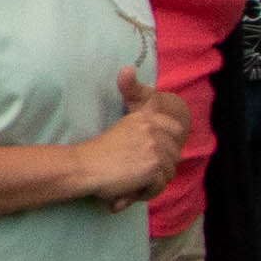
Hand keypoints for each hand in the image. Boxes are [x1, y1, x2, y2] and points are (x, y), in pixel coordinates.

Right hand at [87, 71, 190, 203]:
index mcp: (145, 118)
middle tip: (140, 175)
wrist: (84, 165)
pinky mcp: (153, 166)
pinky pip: (160, 185)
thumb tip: (128, 68)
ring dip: (154, 182)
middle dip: (161, 169)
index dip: (171, 144)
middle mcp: (153, 129)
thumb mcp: (122, 127)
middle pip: (175, 155)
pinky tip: (132, 190)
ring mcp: (155, 147)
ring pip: (169, 172)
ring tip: (134, 184)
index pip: (175, 128)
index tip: (157, 156)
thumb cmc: (98, 151)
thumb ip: (136, 111)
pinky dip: (148, 192)